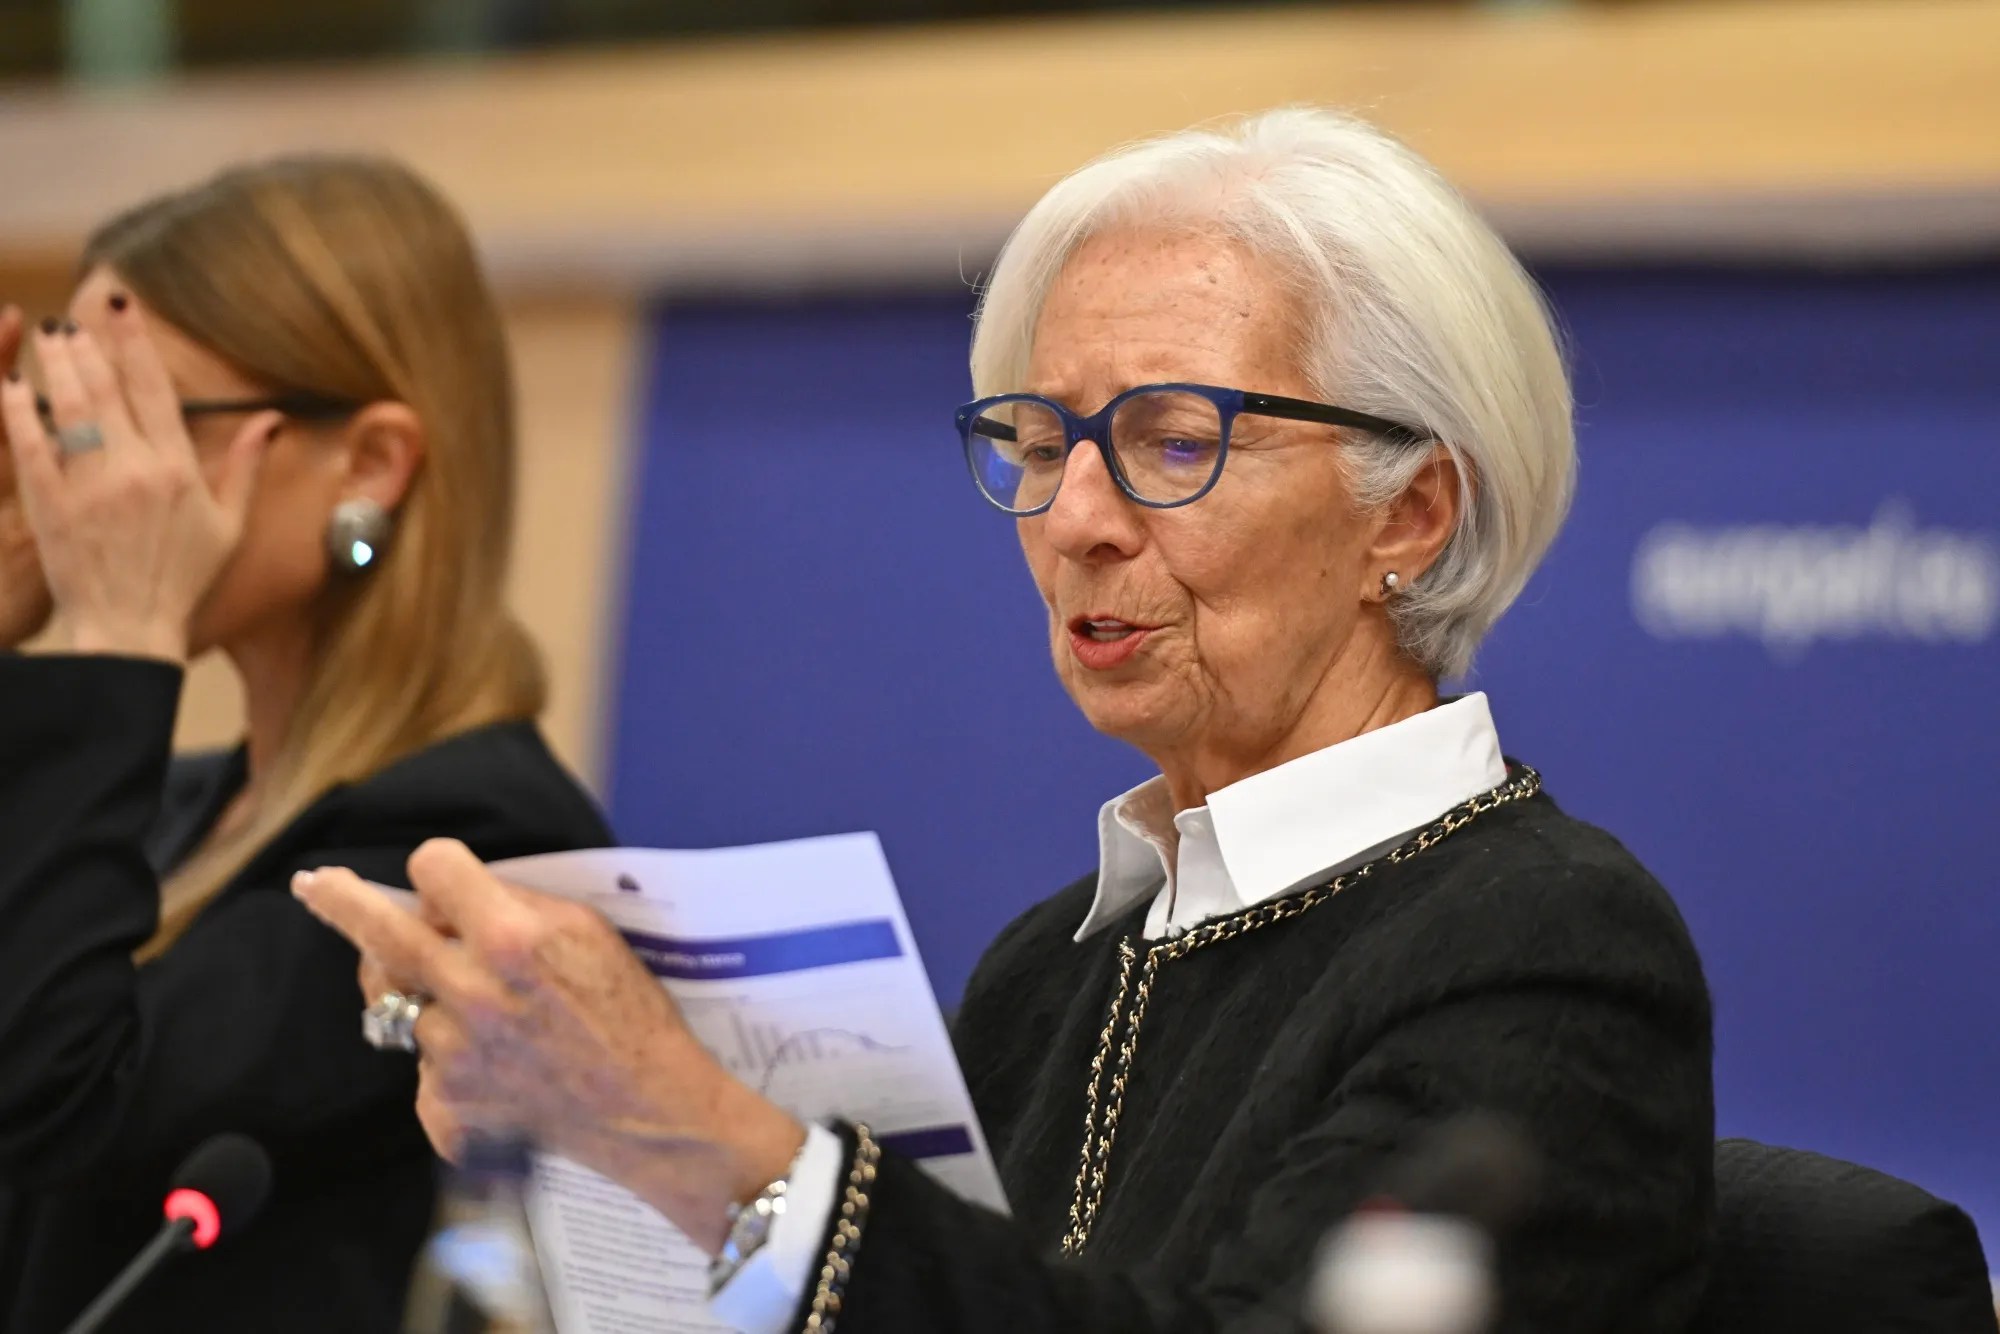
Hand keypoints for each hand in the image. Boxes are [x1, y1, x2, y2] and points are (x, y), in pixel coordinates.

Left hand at [0, 309, 277, 661]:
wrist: (132, 629)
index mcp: (178, 469)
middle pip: (105, 387)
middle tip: (73, 318)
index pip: (154, 388)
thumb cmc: (184, 580)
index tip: (121, 306)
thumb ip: (246, 467)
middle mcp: (134, 470)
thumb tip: (271, 420)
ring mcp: (89, 486)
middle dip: (87, 344)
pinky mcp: (51, 505)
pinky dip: (19, 411)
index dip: (135, 341)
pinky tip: (12, 386)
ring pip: (68, 406)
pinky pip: (30, 446)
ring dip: (55, 365)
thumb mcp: (230, 526)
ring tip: (49, 338)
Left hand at [292, 839, 807, 1253]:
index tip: (441, 876)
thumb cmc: (629, 1013)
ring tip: (468, 1005)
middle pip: (378, 931)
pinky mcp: (443, 1108)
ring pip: (398, 1003)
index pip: (433, 868)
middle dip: (338, 900)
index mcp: (510, 938)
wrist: (648, 1111)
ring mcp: (451, 1057)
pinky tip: (495, 1067)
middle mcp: (469, 994)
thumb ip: (513, 906)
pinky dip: (448, 1060)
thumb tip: (448, 896)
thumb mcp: (589, 930)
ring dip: (422, 996)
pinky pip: (422, 1066)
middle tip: (314, 884)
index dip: (441, 868)